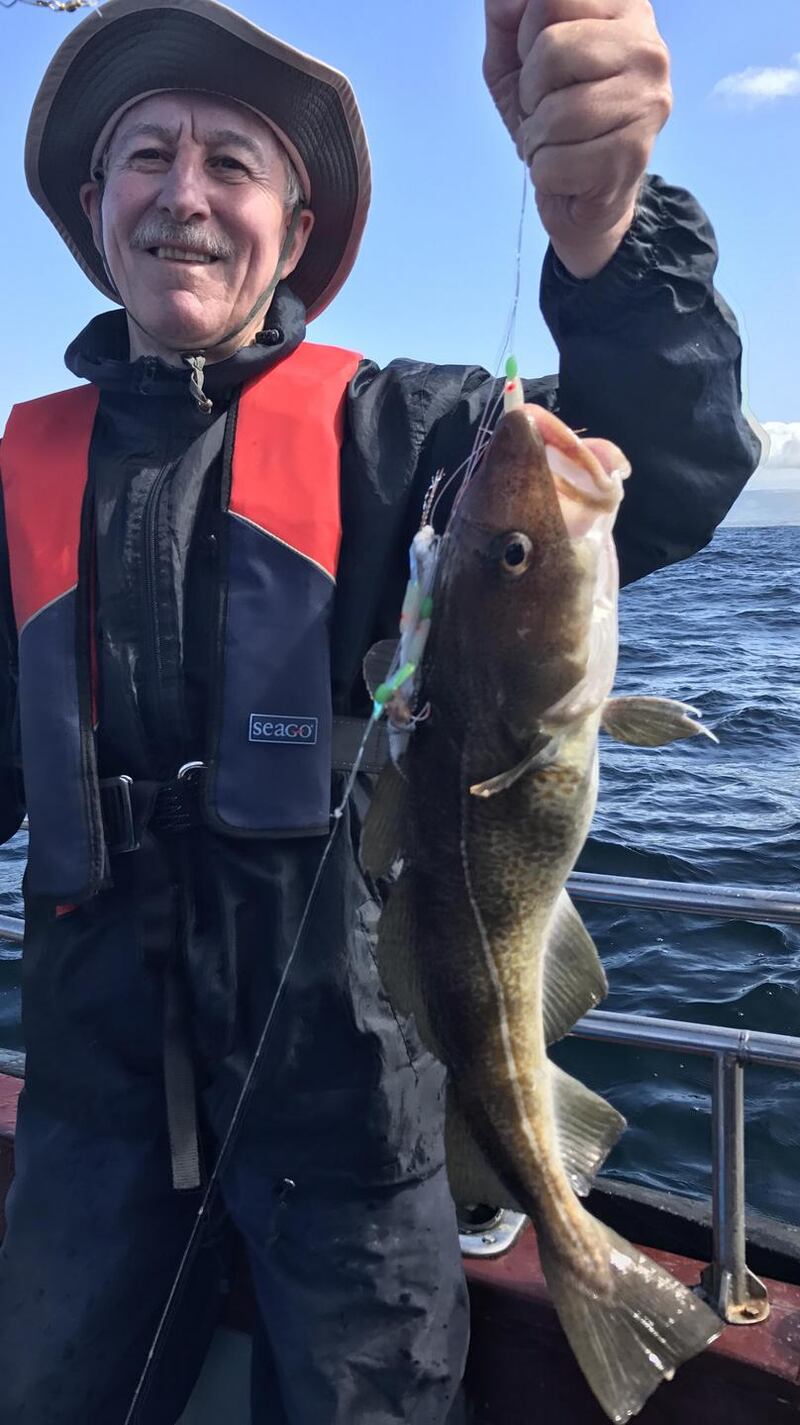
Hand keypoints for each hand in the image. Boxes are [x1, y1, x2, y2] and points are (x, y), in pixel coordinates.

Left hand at [483, 0, 671, 276]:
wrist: (586, 192)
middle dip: (530, 90)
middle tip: (545, 108)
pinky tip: (566, 171)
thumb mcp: (516, 56)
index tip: (542, 64)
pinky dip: (544, 173)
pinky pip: (556, 162)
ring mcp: (648, 102)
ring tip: (554, 141)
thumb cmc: (552, 112)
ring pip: (555, 112)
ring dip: (536, 138)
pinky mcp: (634, 154)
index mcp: (623, 8)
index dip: (526, 38)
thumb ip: (507, 16)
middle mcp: (647, 48)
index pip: (550, 0)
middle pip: (553, 49)